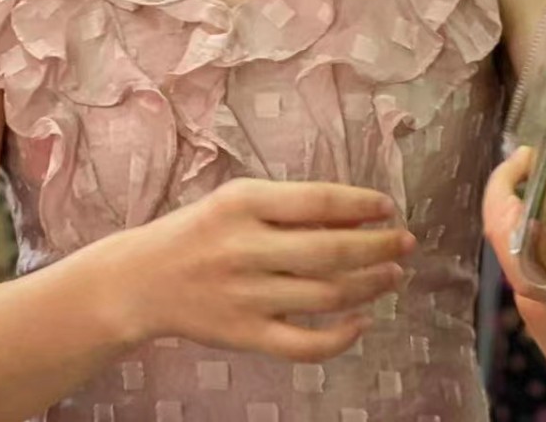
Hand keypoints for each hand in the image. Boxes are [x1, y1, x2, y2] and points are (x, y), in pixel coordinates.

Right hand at [109, 177, 413, 361]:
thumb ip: (287, 206)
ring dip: (370, 286)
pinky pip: (304, 344)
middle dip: (379, 247)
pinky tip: (361, 322)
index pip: (317, 201)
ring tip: (392, 276)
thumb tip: (354, 216)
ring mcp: (246, 295)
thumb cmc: (198, 232)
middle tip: (405, 243)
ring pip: (326, 295)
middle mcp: (245, 248)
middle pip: (330, 251)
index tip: (387, 207)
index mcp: (243, 203)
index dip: (361, 204)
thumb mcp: (235, 201)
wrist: (139, 281)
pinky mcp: (244, 335)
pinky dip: (340, 337)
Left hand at [484, 147, 545, 421]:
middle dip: (528, 183)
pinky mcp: (541, 311)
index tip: (529, 152)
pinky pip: (535, 260)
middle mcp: (533, 292)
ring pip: (521, 241)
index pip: (501, 223)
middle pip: (510, 224)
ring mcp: (533, 303)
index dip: (505, 180)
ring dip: (538, 207)